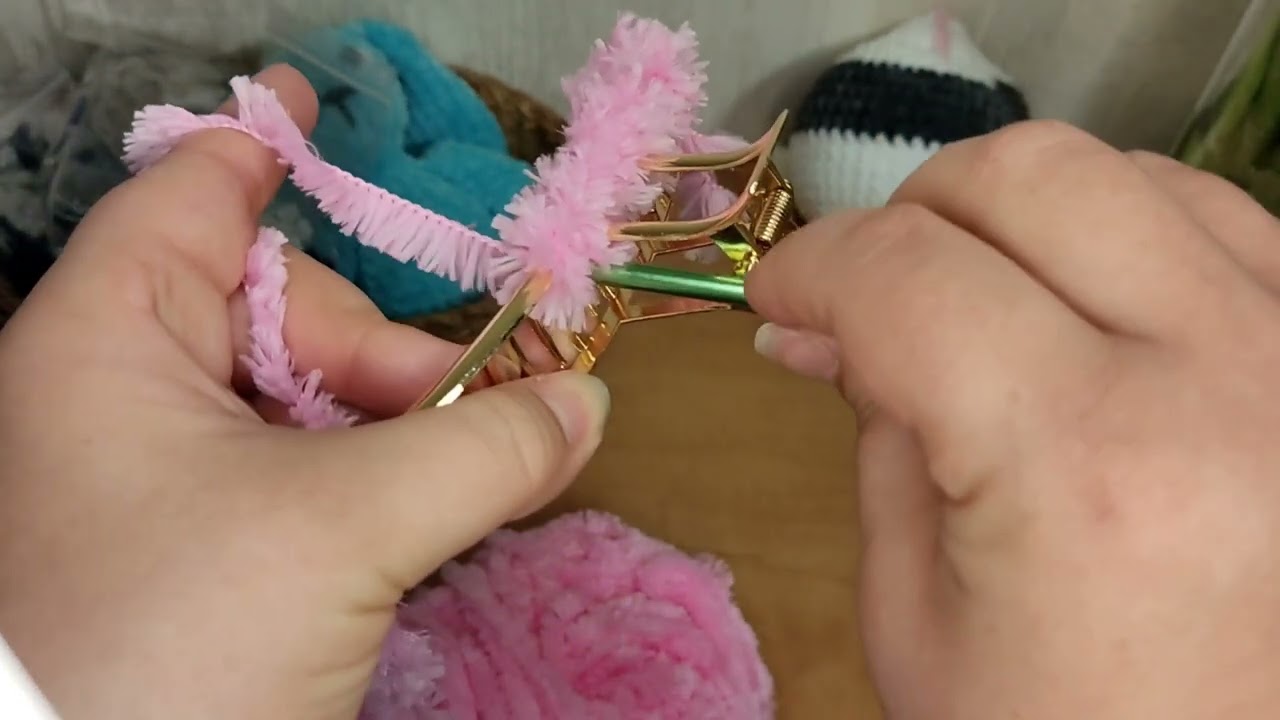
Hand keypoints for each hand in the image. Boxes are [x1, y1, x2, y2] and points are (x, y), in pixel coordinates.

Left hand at [0, 66, 608, 718]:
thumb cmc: (173, 645)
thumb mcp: (339, 532)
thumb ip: (480, 450)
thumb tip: (585, 406)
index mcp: (109, 340)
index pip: (195, 194)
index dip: (267, 143)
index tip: (327, 102)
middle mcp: (126, 392)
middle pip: (289, 308)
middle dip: (394, 351)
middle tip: (479, 411)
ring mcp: (164, 475)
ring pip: (310, 398)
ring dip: (402, 421)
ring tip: (478, 468)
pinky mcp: (203, 546)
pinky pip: (306, 468)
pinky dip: (375, 475)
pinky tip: (431, 505)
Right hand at [748, 121, 1279, 718]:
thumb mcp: (916, 612)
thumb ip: (875, 433)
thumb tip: (816, 324)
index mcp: (1083, 461)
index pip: (904, 275)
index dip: (810, 268)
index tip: (778, 298)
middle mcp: (1220, 375)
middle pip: (1025, 174)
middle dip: (914, 217)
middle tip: (879, 301)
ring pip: (1128, 173)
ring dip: (1021, 221)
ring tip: (982, 311)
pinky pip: (1220, 221)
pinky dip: (1125, 238)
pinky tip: (1086, 317)